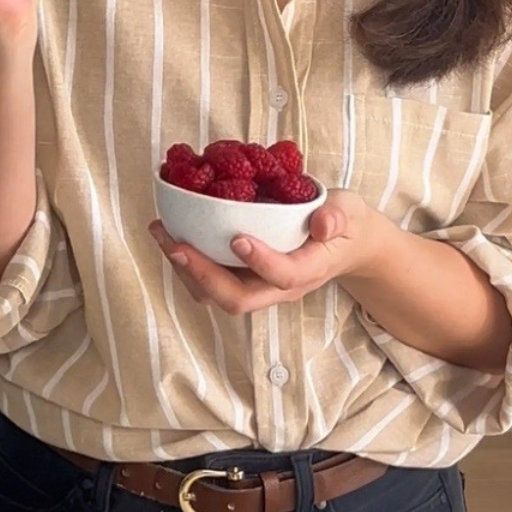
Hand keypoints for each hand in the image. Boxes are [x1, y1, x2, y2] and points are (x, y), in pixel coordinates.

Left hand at [148, 190, 383, 314]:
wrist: (346, 243)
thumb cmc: (345, 223)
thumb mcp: (349, 211)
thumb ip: (338, 216)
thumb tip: (322, 224)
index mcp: (309, 270)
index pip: (285, 276)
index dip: (260, 262)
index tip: (237, 238)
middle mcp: (280, 287)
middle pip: (239, 299)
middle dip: (203, 275)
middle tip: (176, 244)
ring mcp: (260, 286)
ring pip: (218, 295)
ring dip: (186, 271)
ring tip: (162, 234)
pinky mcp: (244, 278)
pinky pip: (212, 282)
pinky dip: (187, 263)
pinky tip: (171, 233)